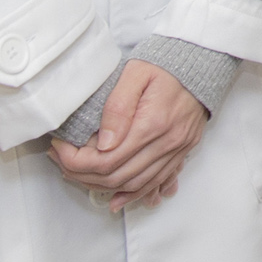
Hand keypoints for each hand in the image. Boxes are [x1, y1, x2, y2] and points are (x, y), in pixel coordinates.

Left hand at [48, 61, 205, 210]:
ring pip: (134, 184)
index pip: (106, 160)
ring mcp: (176, 150)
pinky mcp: (183, 151)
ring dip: (103, 186)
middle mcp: (166, 143)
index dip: (75, 161)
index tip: (58, 148)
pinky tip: (118, 199)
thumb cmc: (166, 65)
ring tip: (80, 176)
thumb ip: (118, 107)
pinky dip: (135, 194)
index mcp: (152, 124)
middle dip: (81, 174)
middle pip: (116, 176)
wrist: (203, 62)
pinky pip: (157, 181)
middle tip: (61, 161)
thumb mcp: (136, 73)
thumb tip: (104, 143)